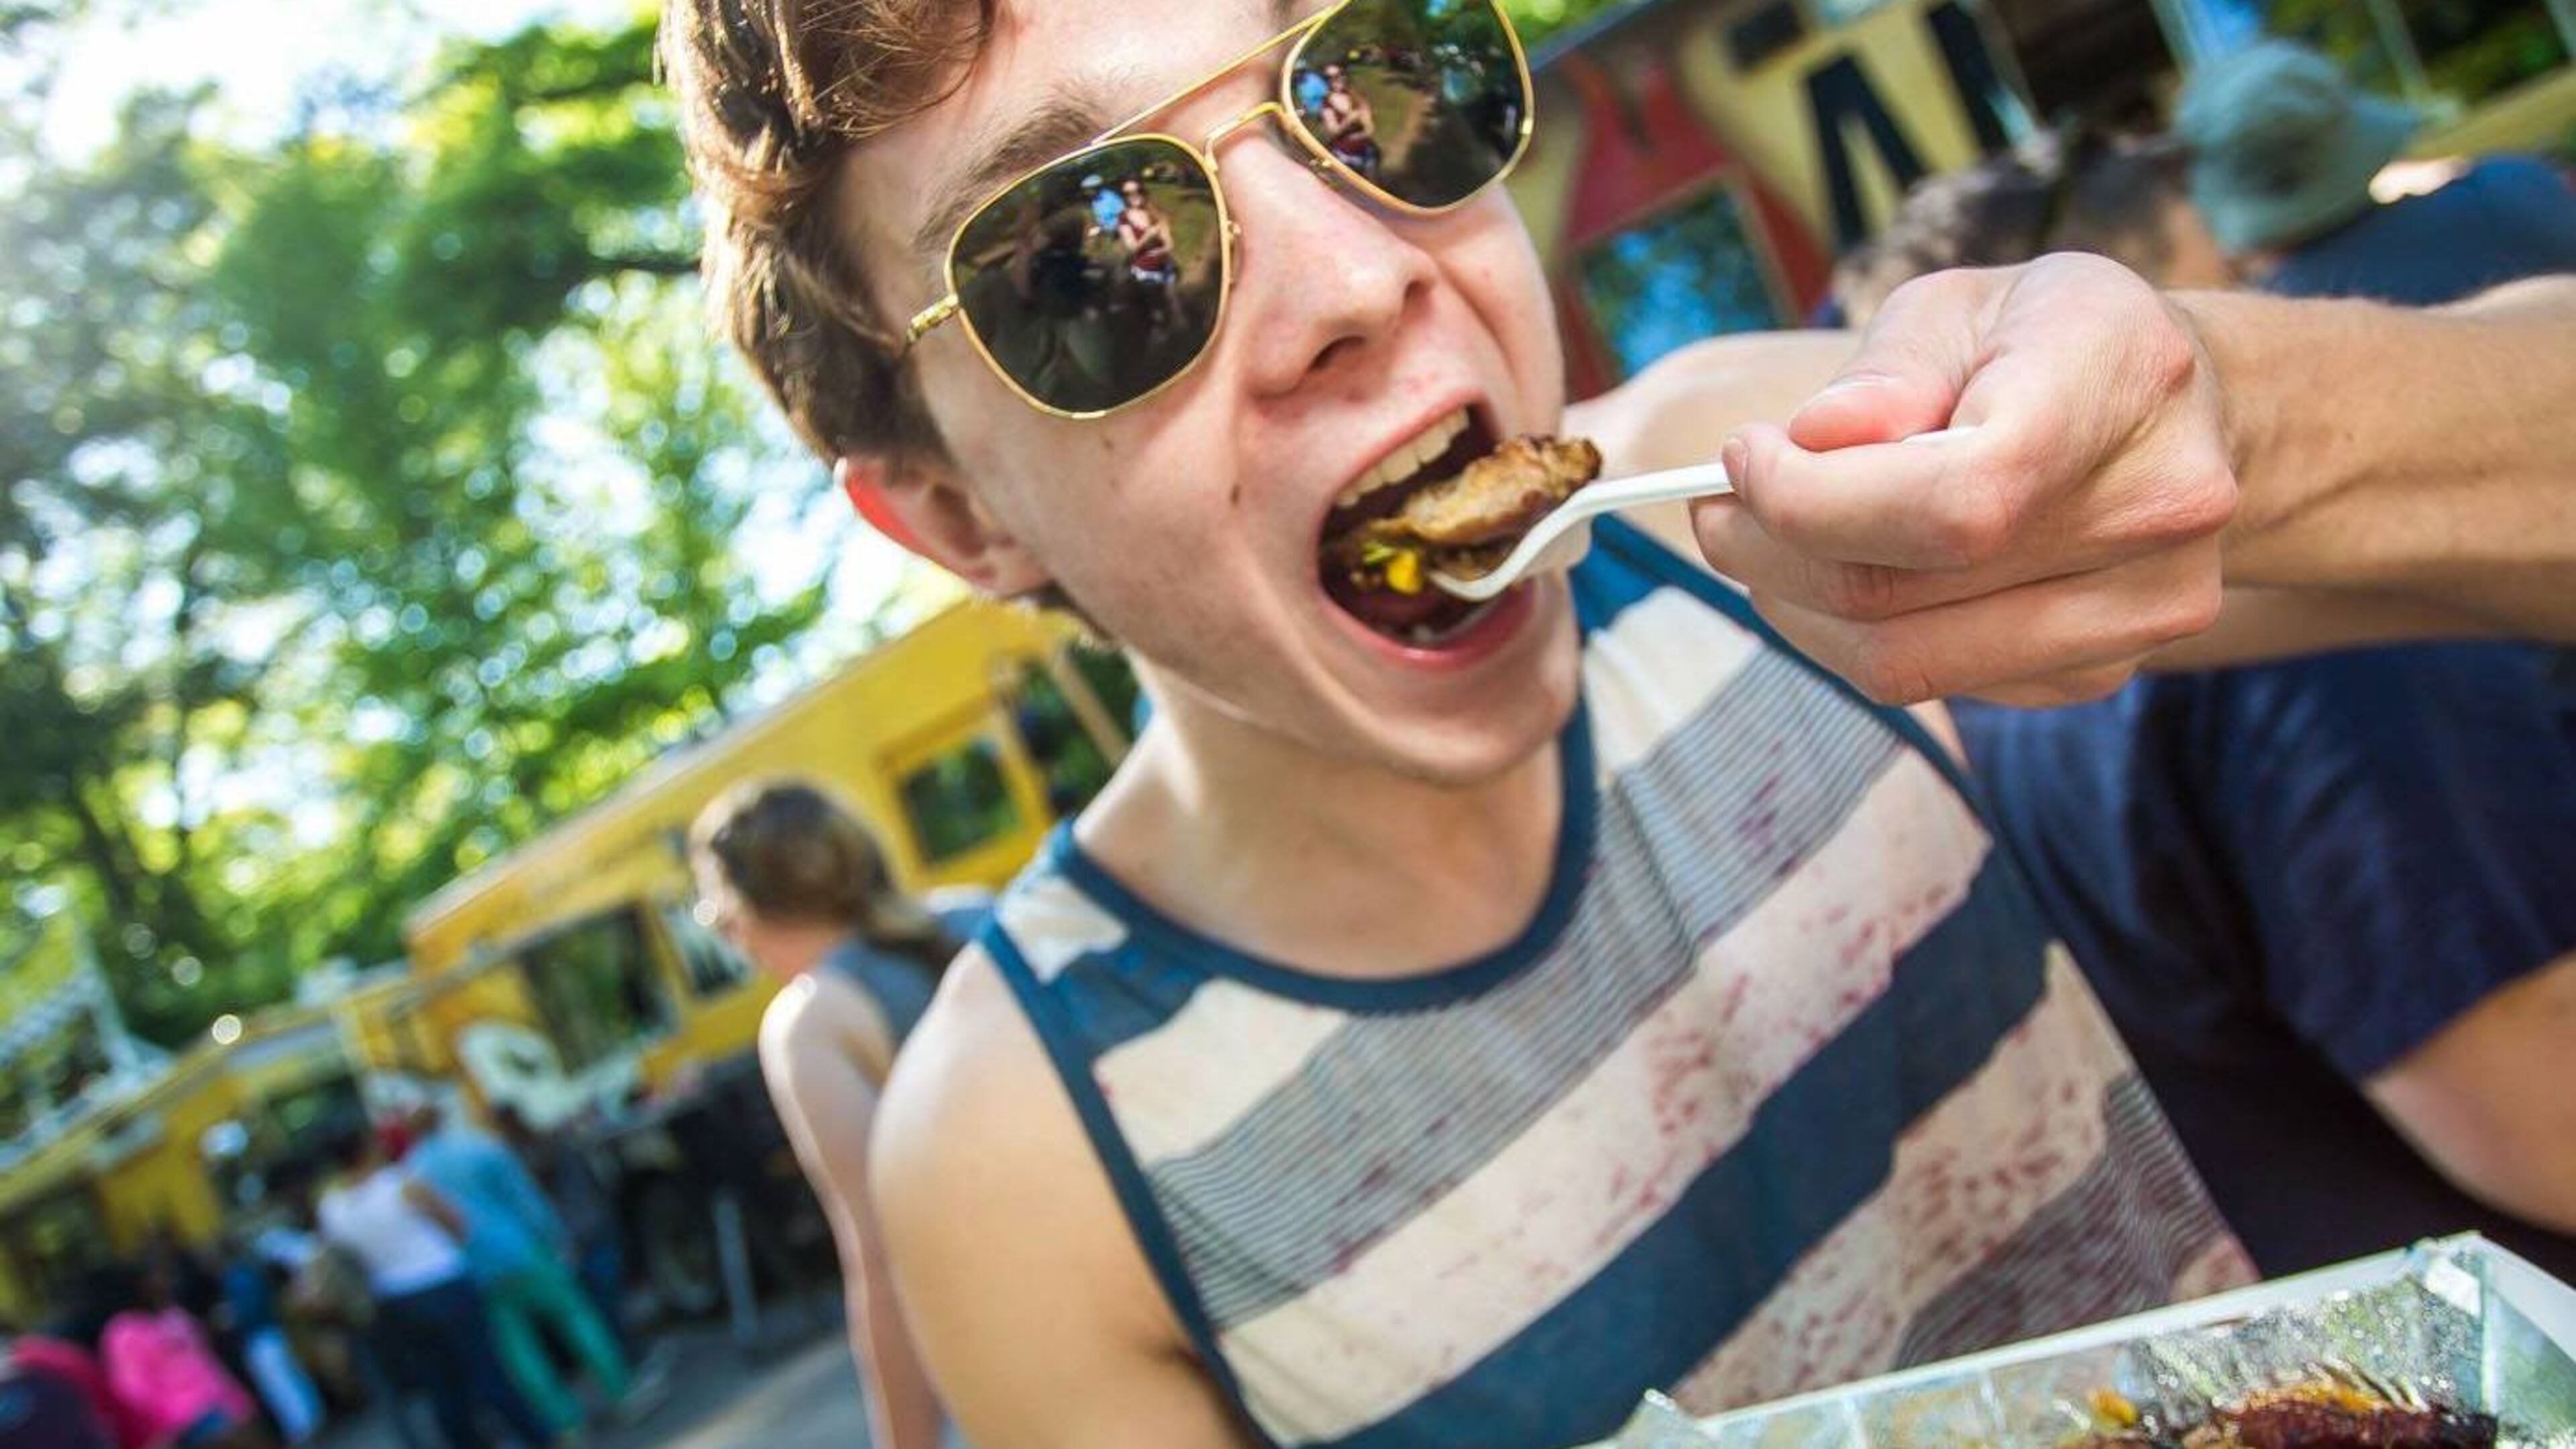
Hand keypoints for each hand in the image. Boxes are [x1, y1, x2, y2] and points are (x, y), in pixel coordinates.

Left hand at [1692, 255, 2235, 705]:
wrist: (2193, 416)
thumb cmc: (2053, 343)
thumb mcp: (1967, 304)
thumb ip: (1890, 369)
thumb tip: (1814, 439)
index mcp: (2124, 383)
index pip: (1953, 497)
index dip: (1816, 498)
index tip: (1744, 458)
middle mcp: (2154, 509)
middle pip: (1904, 589)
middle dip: (1773, 551)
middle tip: (1717, 509)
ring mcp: (2141, 607)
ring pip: (1905, 660)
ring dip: (1796, 609)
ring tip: (1757, 544)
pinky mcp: (2102, 671)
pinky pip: (1936, 682)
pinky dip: (1854, 636)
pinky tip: (1837, 575)